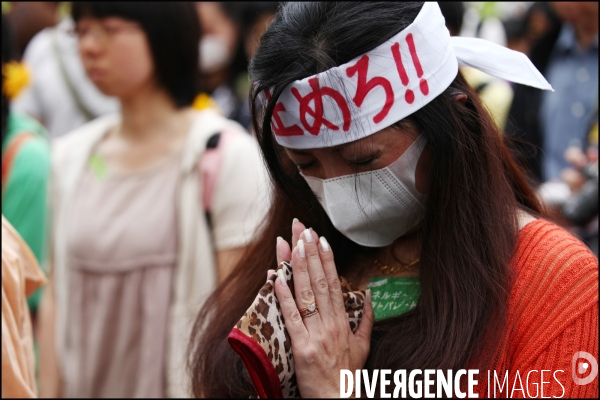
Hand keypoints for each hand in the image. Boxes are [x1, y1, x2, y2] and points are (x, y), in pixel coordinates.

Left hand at [274, 219, 373, 397]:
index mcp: (342, 322)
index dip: (327, 260)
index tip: (321, 239)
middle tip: (304, 230)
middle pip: (320, 282)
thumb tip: (367, 297)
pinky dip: (284, 296)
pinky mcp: (302, 348)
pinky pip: (292, 317)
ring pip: (306, 295)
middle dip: (311, 254)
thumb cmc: (348, 377)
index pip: (334, 283)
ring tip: (293, 243)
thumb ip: (365, 320)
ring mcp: (316, 334)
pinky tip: (276, 277)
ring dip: (299, 267)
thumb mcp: (362, 348)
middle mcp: (330, 324)